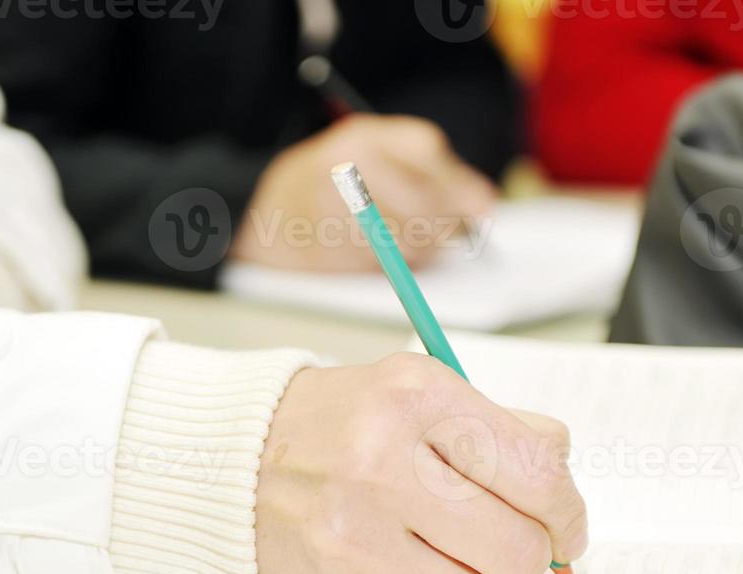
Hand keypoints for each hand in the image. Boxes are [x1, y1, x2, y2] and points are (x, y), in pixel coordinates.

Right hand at [231, 115, 497, 273]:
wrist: (258, 215)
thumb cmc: (327, 184)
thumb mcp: (369, 155)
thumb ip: (427, 170)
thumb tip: (484, 204)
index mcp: (360, 137)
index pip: (426, 151)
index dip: (459, 182)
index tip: (482, 206)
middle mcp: (343, 169)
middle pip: (421, 199)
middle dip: (446, 223)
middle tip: (456, 236)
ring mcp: (330, 213)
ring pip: (406, 238)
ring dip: (425, 249)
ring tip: (422, 247)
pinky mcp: (323, 252)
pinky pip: (381, 266)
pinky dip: (397, 268)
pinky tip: (393, 259)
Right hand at [256, 353, 588, 573]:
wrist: (227, 464)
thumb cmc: (338, 428)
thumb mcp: (416, 393)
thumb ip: (498, 427)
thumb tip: (563, 482)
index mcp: (416, 399)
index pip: (537, 474)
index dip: (567, 513)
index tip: (565, 527)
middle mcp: (382, 462)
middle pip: (516, 548)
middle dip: (526, 556)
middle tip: (508, 546)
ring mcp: (353, 533)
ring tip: (448, 556)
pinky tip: (390, 563)